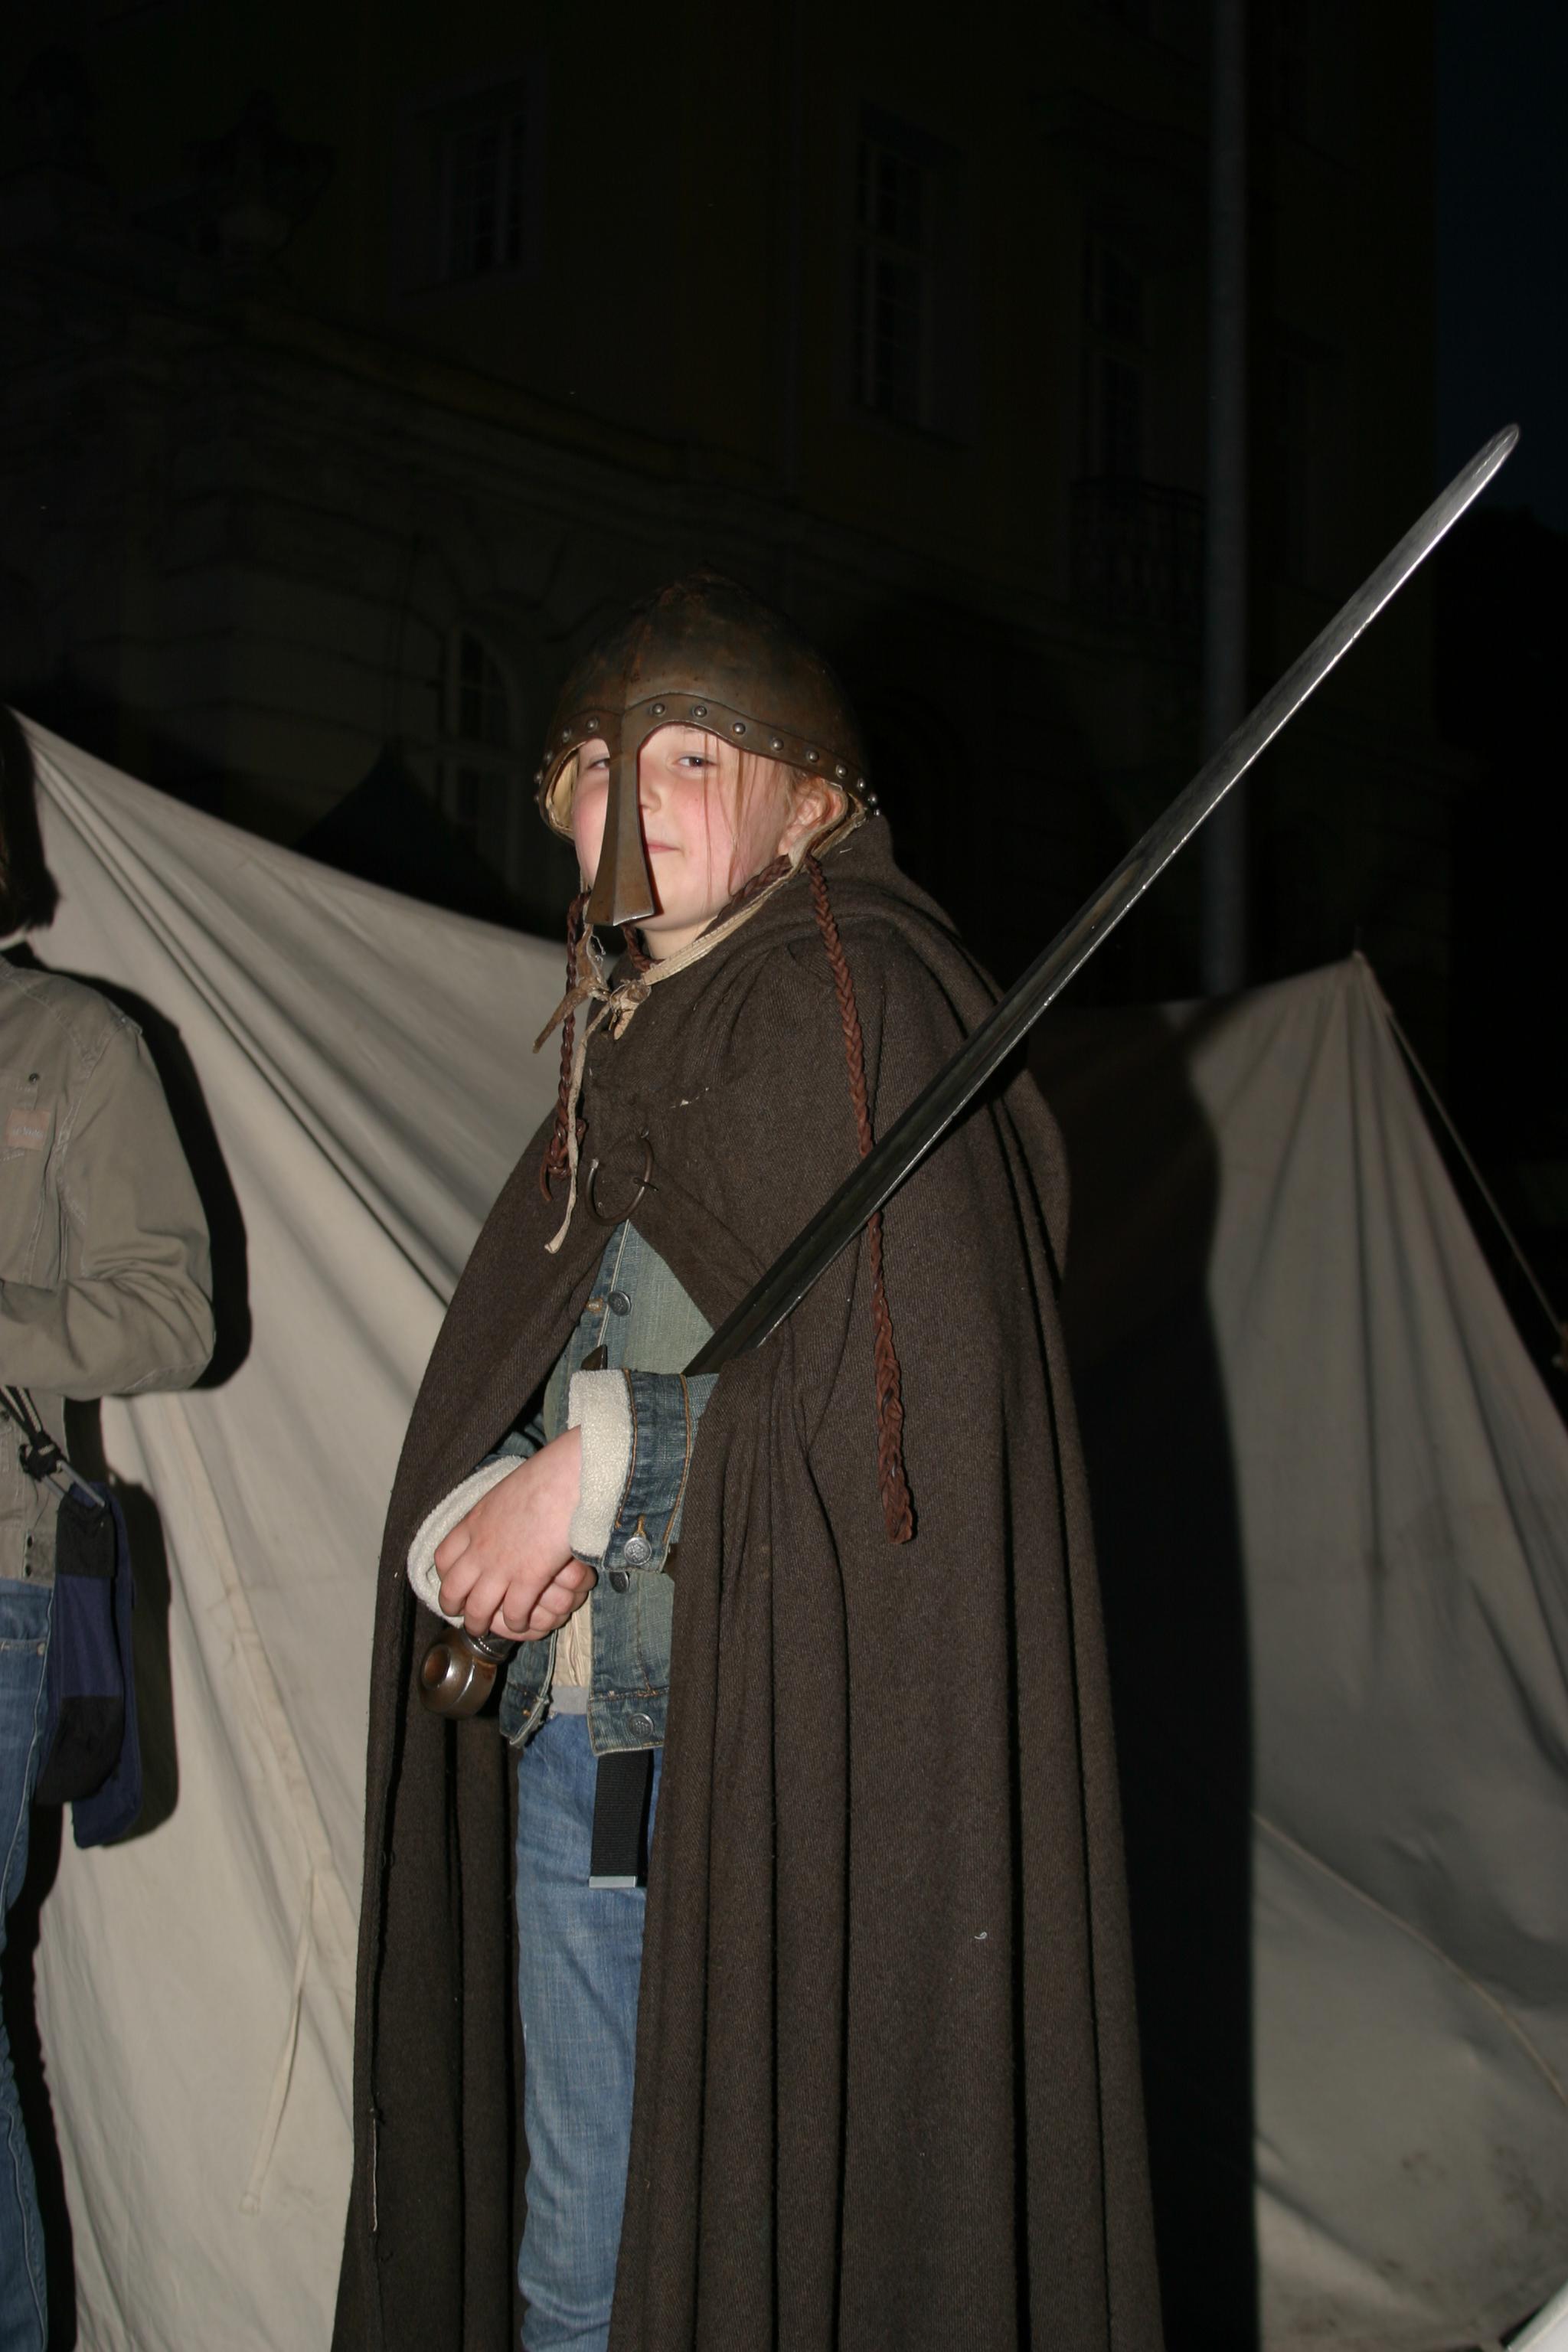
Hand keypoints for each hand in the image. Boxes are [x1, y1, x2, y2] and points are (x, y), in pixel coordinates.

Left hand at [434, 1429, 596, 1640]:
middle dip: (453, 1607)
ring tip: (483, 1630)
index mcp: (473, 1523)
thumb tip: (502, 1518)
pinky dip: (515, 1622)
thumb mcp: (506, 1492)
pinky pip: (514, 1612)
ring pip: (478, 1608)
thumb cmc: (545, 1477)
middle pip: (453, 1589)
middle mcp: (480, 1548)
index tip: (451, 1583)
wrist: (568, 1478)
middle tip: (460, 1615)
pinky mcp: (527, 1578)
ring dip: (479, 1623)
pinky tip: (521, 1623)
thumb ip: (497, 1513)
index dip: (444, 1577)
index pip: (443, 1558)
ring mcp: (501, 1566)